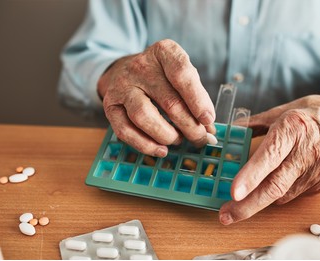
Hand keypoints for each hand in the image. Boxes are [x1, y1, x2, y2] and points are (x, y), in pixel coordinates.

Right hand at [97, 39, 215, 156]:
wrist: (124, 70)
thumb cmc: (161, 75)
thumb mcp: (181, 75)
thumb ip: (197, 98)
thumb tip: (209, 130)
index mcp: (164, 52)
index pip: (182, 74)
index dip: (198, 100)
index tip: (208, 119)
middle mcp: (141, 66)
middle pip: (169, 102)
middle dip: (189, 126)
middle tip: (200, 138)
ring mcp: (122, 85)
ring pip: (144, 116)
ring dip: (167, 135)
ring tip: (178, 140)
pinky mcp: (110, 105)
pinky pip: (125, 130)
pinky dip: (145, 145)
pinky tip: (161, 149)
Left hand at [219, 92, 319, 224]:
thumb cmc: (314, 114)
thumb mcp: (284, 110)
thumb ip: (255, 122)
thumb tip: (230, 129)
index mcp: (294, 128)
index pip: (270, 156)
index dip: (251, 176)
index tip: (234, 193)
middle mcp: (307, 152)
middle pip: (275, 186)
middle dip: (247, 205)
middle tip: (226, 215)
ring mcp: (318, 171)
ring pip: (281, 194)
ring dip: (259, 199)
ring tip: (244, 197)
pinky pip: (293, 194)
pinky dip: (279, 192)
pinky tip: (278, 180)